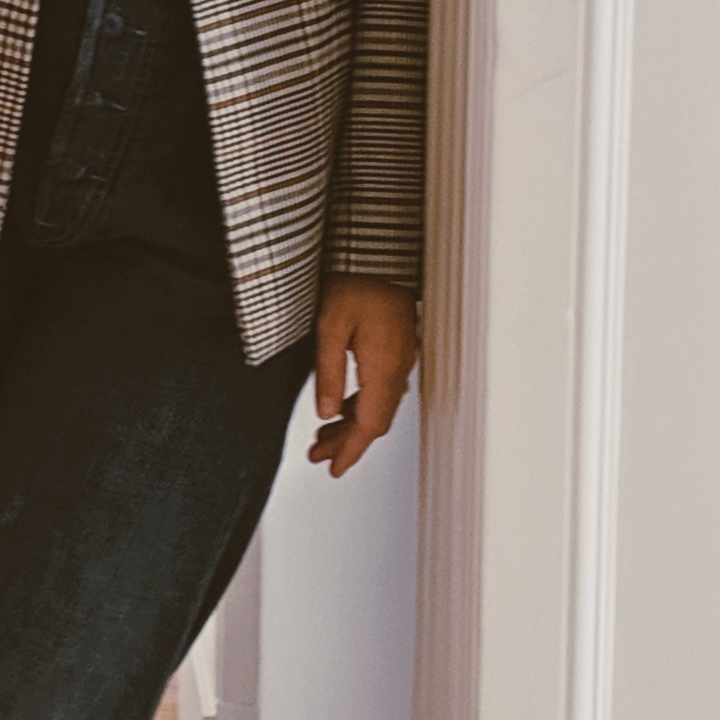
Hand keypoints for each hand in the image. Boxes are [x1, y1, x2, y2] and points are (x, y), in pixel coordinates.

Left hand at [308, 275, 417, 476]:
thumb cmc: (355, 281)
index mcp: (383, 367)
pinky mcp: (397, 347)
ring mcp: (400, 357)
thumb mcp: (330, 328)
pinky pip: (383, 389)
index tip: (333, 469)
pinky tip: (343, 406)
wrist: (379, 250)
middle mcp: (397, 367)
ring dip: (353, 424)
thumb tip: (327, 413)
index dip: (351, 451)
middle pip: (375, 420)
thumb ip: (329, 374)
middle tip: (319, 455)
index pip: (369, 425)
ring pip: (379, 406)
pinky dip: (362, 405)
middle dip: (347, 443)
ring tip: (324, 435)